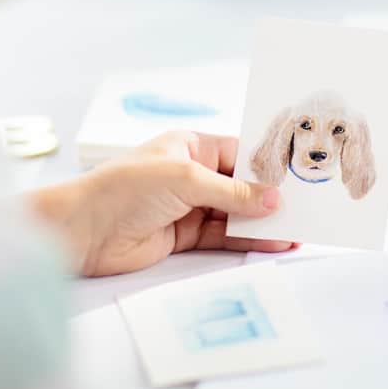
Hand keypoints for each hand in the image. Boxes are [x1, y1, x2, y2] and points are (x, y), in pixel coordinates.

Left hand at [34, 131, 292, 275]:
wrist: (81, 231)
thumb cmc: (126, 188)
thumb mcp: (186, 180)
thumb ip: (233, 192)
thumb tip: (273, 201)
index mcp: (191, 146)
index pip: (239, 152)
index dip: (268, 164)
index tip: (298, 175)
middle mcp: (192, 173)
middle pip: (241, 184)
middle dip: (270, 196)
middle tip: (306, 205)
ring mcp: (190, 206)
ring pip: (236, 213)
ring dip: (263, 221)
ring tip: (298, 229)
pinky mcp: (185, 235)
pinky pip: (225, 236)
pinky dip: (248, 239)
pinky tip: (273, 241)